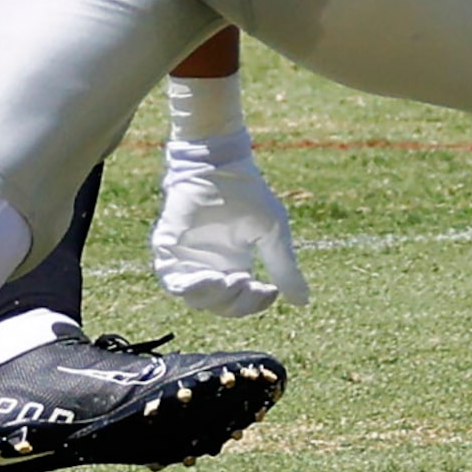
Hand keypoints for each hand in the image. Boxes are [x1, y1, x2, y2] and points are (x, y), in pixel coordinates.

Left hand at [152, 128, 309, 316]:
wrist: (218, 166)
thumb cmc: (247, 195)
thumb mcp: (272, 234)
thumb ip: (285, 268)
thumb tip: (304, 301)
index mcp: (233, 264)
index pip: (241, 301)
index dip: (255, 304)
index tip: (270, 291)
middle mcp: (209, 266)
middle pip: (219, 305)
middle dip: (236, 303)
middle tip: (248, 284)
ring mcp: (187, 260)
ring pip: (195, 299)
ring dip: (215, 298)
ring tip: (231, 282)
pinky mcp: (167, 250)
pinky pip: (172, 281)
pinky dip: (192, 288)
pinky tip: (211, 278)